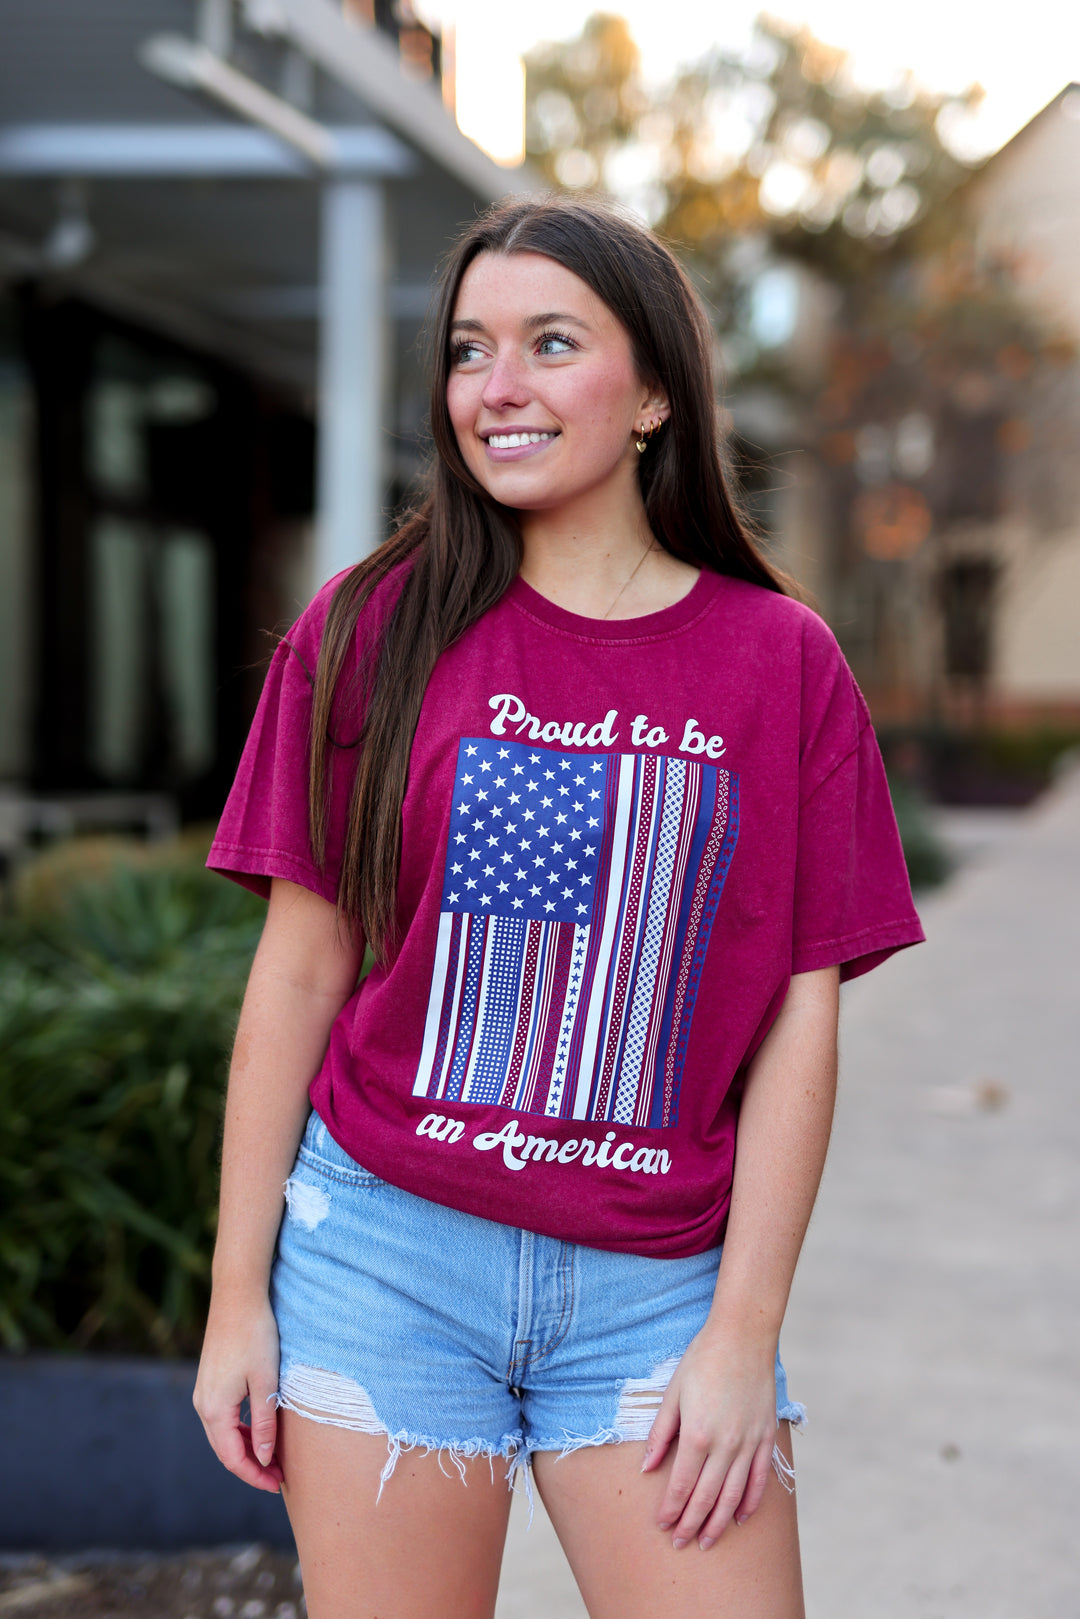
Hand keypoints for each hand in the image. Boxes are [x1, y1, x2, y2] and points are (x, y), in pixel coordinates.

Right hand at [193, 1291, 283, 1493]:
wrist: (237, 1295)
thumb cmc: (256, 1335)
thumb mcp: (266, 1381)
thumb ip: (264, 1423)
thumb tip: (265, 1458)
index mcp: (214, 1410)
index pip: (233, 1458)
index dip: (255, 1475)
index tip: (277, 1485)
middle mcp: (203, 1404)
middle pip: (225, 1450)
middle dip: (251, 1466)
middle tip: (279, 1476)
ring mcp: (204, 1392)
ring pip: (224, 1434)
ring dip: (247, 1448)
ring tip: (274, 1457)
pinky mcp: (210, 1381)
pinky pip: (223, 1417)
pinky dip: (241, 1430)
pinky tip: (261, 1430)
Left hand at [640, 1323, 777, 1549]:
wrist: (743, 1336)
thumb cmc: (702, 1360)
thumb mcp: (673, 1393)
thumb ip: (661, 1433)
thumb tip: (647, 1468)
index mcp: (697, 1435)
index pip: (681, 1486)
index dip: (671, 1510)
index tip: (662, 1526)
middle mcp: (726, 1446)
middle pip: (706, 1497)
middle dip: (691, 1525)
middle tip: (681, 1544)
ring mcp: (749, 1443)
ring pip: (734, 1496)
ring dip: (719, 1522)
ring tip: (708, 1542)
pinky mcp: (766, 1437)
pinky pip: (760, 1479)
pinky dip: (750, 1502)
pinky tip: (740, 1518)